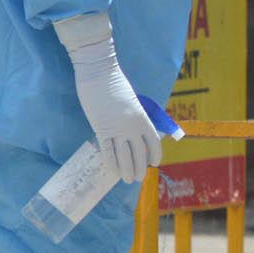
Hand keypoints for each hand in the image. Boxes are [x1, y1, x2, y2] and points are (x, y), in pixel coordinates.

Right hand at [54, 13, 161, 182]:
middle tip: (138, 178)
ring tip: (128, 180)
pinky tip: (112, 171)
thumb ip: (136, 117)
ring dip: (126, 170)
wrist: (98, 72)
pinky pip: (107, 150)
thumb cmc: (115, 84)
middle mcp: (132, 125)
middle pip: (139, 152)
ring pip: (124, 155)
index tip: (154, 163)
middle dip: (139, 167)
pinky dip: (111, 163)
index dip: (155, 154)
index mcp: (143, 117)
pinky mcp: (100, 128)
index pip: (153, 142)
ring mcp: (116, 128)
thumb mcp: (133, 102)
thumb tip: (137, 131)